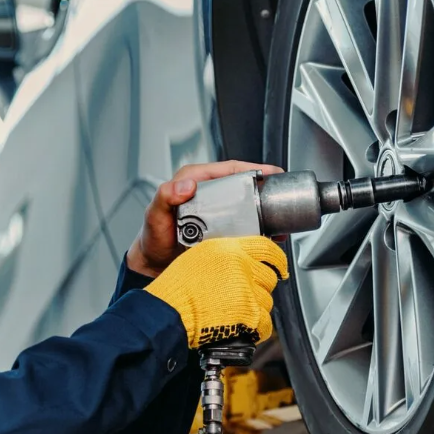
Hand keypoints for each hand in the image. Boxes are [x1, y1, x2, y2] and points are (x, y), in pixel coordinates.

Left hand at [126, 161, 283, 277]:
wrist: (154, 265)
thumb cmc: (153, 237)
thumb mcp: (155, 214)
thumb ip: (166, 196)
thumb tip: (186, 186)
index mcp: (194, 181)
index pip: (229, 169)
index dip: (252, 169)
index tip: (270, 173)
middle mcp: (208, 193)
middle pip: (242, 186)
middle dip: (264, 190)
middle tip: (281, 196)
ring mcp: (216, 212)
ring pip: (246, 206)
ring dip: (264, 213)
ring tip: (279, 221)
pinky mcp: (221, 229)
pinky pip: (243, 225)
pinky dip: (257, 230)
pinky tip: (268, 236)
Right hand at [144, 236, 289, 348]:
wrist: (171, 311)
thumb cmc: (178, 288)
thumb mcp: (200, 256)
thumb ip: (227, 255)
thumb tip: (244, 260)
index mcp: (230, 250)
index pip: (267, 248)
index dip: (278, 259)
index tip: (280, 266)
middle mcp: (242, 267)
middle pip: (269, 277)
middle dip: (260, 288)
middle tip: (245, 295)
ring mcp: (247, 291)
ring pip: (267, 301)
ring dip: (256, 308)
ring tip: (236, 311)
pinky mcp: (249, 314)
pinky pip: (265, 323)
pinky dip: (257, 328)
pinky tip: (245, 326)